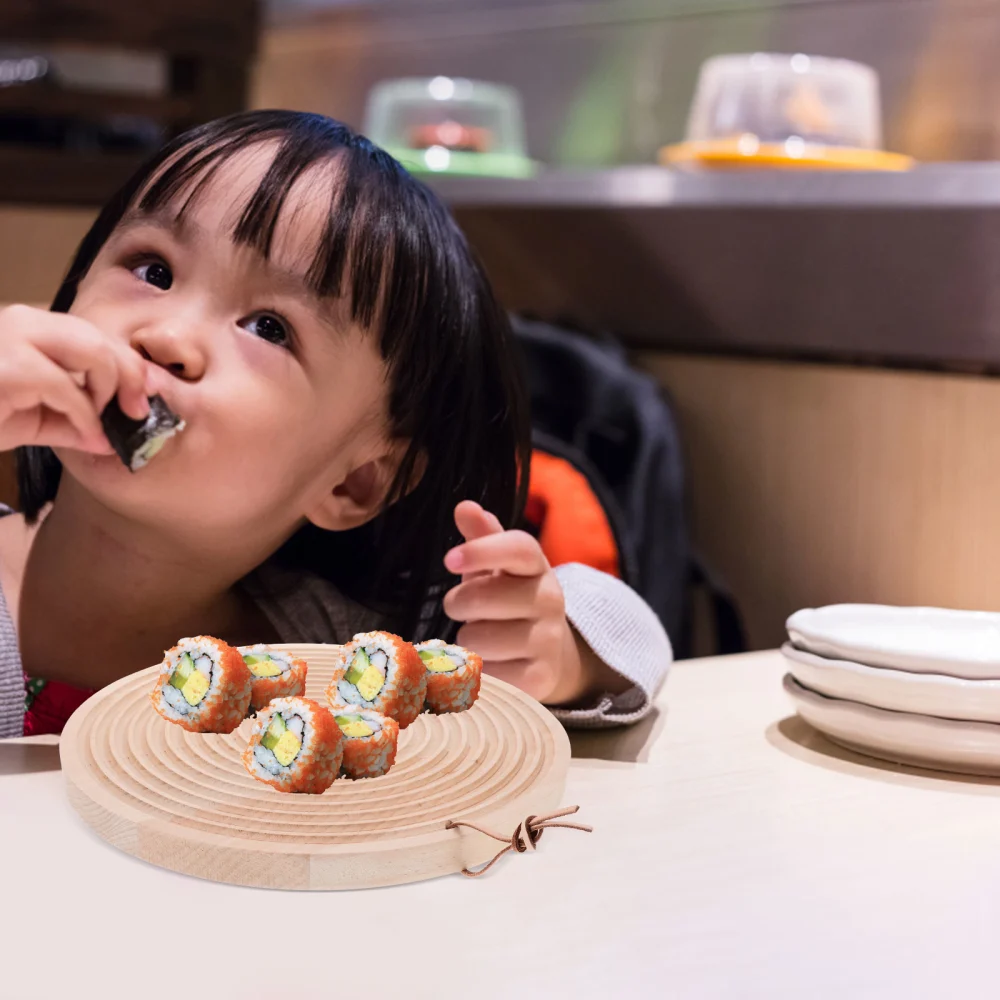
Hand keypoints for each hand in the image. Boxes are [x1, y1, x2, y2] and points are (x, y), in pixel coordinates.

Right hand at [0, 304, 149, 454]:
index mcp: (31, 328)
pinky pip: (67, 387)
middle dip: (130, 376)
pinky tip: (87, 434)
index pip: (96, 335)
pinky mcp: (8, 367)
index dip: (130, 365)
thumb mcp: (32, 419)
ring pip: (93, 351)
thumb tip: (111, 438)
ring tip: (102, 420)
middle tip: (136, 412)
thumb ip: (73, 421)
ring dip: (109, 390)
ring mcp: (13, 338)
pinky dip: (87, 415)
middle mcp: (23, 322)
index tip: (147, 396)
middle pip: (101, 338)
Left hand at [443, 500, 626, 704]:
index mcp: (536, 566)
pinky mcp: (540, 678)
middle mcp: (550, 599)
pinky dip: (478, 671)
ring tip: (483, 639)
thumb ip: (481, 538)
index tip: (449, 560)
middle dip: (459, 604)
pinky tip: (491, 665)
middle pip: (482, 597)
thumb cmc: (509, 603)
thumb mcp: (497, 569)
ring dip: (467, 641)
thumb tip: (465, 507)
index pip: (518, 548)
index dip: (482, 550)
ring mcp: (548, 640)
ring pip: (478, 639)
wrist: (550, 655)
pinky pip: (488, 673)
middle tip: (464, 610)